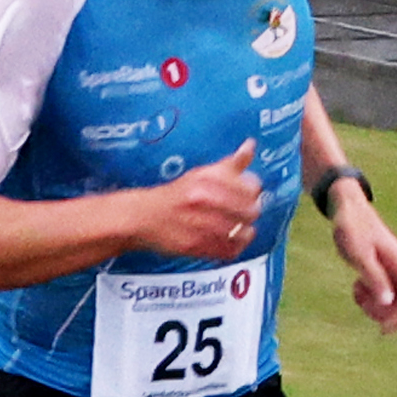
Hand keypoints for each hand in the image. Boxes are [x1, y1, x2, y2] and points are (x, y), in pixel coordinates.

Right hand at [144, 150, 267, 260]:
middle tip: (247, 211)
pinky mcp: (194, 247)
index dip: (254, 190)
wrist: (143, 216)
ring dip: (245, 231)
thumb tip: (250, 145)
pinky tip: (232, 240)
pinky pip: (229, 251)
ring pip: (241, 233)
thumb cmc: (176, 194)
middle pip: (249, 211)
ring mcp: (198, 226)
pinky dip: (236, 247)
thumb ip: (230, 163)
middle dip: (251, 211)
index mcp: (206, 181)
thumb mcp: (201, 173)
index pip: (250, 187)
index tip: (251, 192)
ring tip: (241, 227)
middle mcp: (202, 202)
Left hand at [331, 186, 396, 330]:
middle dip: (389, 314)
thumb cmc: (351, 229)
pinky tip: (357, 288)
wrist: (347, 208)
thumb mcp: (359, 256)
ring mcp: (395, 267)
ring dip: (379, 305)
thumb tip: (388, 303)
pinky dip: (373, 297)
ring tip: (357, 295)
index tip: (381, 329)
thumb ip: (374, 278)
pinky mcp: (385, 267)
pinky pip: (387, 290)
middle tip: (364, 311)